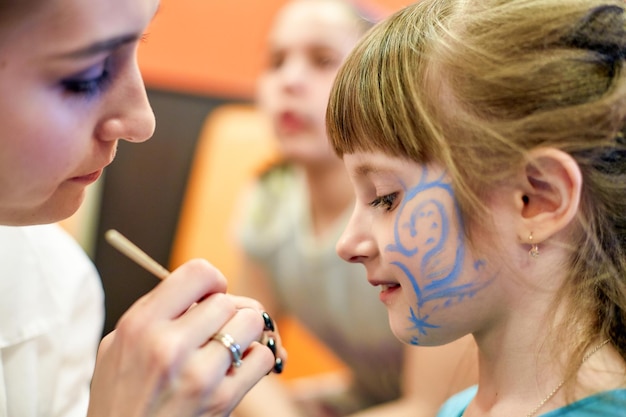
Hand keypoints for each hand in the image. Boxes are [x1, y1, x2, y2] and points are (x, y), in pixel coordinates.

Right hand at [87, 259, 285, 416]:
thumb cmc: (120, 399)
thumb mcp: (117, 347)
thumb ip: (155, 313)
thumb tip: (202, 290)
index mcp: (140, 325)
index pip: (198, 272)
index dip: (212, 281)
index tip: (210, 295)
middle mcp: (168, 345)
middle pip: (227, 300)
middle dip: (227, 311)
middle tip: (217, 328)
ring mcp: (198, 374)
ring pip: (251, 322)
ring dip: (246, 332)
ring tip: (230, 345)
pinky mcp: (222, 399)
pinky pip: (262, 357)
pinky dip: (256, 359)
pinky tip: (238, 367)